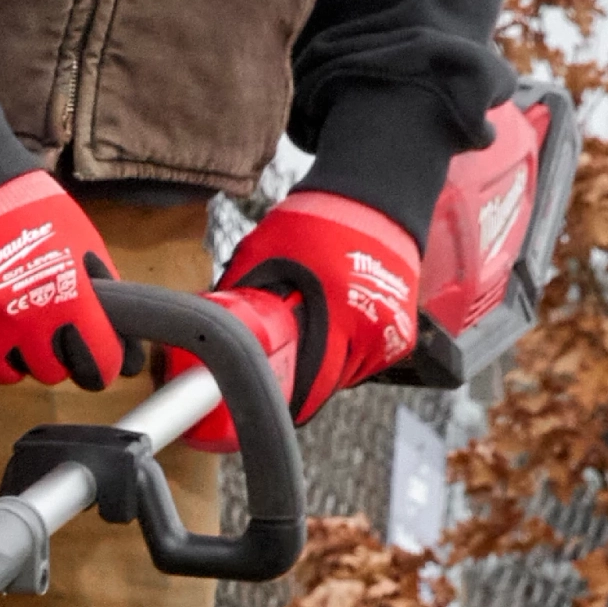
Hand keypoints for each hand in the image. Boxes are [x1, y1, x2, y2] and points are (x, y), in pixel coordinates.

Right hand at [0, 171, 128, 388]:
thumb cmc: (22, 208)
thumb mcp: (79, 241)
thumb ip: (101, 293)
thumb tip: (121, 341)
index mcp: (68, 301)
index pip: (99, 364)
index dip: (101, 362)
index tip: (96, 356)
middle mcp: (26, 325)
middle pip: (52, 372)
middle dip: (52, 352)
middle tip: (43, 323)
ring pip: (8, 373)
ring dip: (12, 354)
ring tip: (5, 317)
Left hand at [185, 188, 420, 450]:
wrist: (377, 199)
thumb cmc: (316, 220)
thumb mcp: (263, 252)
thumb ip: (239, 291)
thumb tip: (205, 324)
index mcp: (339, 314)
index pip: (308, 385)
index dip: (278, 400)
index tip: (250, 407)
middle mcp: (373, 331)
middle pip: (324, 387)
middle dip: (293, 388)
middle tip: (263, 382)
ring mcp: (391, 335)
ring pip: (343, 378)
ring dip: (317, 374)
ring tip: (292, 354)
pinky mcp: (401, 334)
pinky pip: (361, 363)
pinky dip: (339, 359)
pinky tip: (322, 340)